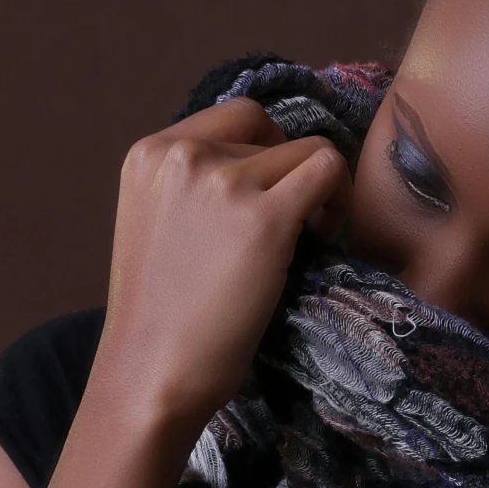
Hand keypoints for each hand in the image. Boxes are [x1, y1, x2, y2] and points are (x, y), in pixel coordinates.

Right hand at [86, 98, 351, 441]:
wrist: (153, 371)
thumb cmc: (159, 314)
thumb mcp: (155, 220)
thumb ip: (192, 183)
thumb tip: (262, 163)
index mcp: (149, 153)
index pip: (231, 116)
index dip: (262, 150)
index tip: (266, 194)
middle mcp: (181, 155)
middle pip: (267, 128)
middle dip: (287, 166)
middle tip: (292, 216)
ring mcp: (223, 182)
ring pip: (305, 149)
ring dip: (318, 187)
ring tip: (310, 234)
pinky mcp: (264, 217)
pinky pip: (328, 170)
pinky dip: (339, 198)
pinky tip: (325, 235)